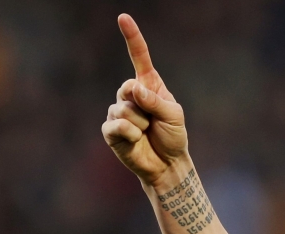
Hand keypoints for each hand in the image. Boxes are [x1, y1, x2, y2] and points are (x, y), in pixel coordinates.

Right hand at [102, 14, 188, 186]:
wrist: (167, 164)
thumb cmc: (173, 137)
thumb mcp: (173, 116)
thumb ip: (155, 101)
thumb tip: (133, 89)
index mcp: (149, 85)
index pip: (139, 57)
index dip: (132, 37)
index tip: (123, 18)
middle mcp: (131, 95)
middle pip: (127, 87)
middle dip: (143, 105)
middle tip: (153, 121)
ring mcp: (118, 111)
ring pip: (123, 109)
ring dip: (140, 124)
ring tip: (146, 133)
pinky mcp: (110, 130)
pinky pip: (116, 125)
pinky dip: (130, 134)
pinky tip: (136, 141)